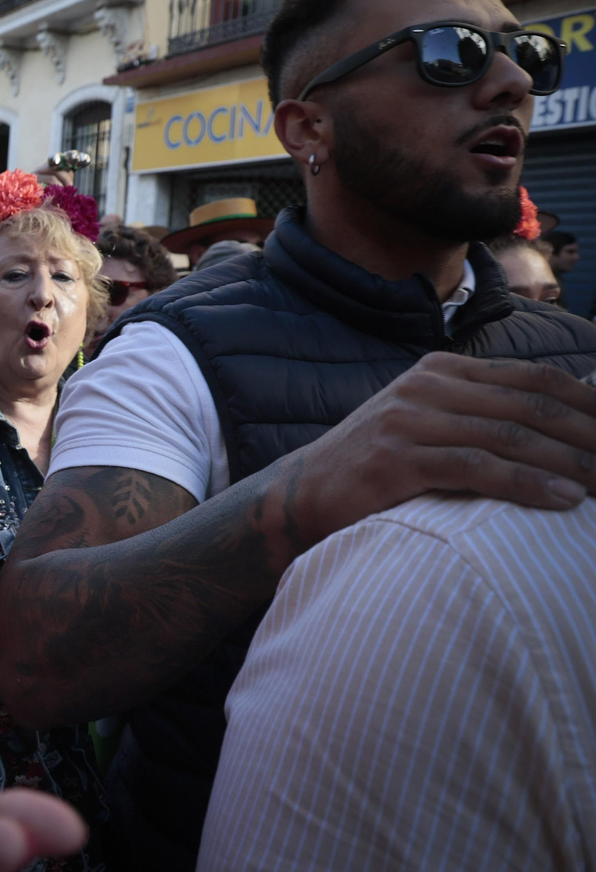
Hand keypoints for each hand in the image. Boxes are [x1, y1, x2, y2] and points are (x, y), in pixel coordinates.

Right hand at [289, 352, 595, 542]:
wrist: (303, 494)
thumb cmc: (378, 467)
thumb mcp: (428, 424)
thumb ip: (479, 414)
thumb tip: (559, 423)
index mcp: (440, 371)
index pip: (532, 376)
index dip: (587, 402)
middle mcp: (425, 387)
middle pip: (529, 403)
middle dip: (588, 433)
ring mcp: (408, 420)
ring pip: (509, 434)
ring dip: (569, 462)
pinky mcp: (396, 459)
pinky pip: (476, 467)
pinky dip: (528, 483)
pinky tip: (564, 500)